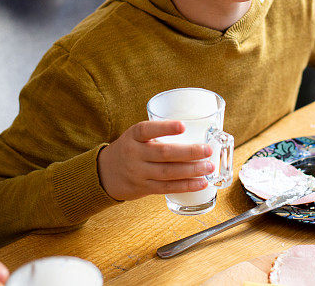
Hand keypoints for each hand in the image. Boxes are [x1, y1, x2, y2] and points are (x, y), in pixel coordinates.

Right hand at [97, 120, 214, 200]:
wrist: (105, 173)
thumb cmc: (130, 149)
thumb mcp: (135, 136)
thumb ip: (158, 133)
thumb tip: (196, 129)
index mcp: (133, 136)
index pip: (148, 129)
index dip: (165, 128)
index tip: (182, 126)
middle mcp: (134, 154)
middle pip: (164, 153)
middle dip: (189, 152)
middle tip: (207, 150)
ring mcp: (139, 172)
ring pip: (168, 172)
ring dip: (191, 170)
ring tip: (209, 167)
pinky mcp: (144, 188)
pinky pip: (167, 188)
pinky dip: (186, 185)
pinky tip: (200, 183)